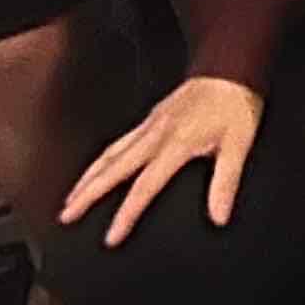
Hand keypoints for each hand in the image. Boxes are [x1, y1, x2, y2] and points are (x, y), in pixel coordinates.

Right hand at [61, 74, 265, 245]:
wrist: (230, 67)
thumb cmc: (235, 103)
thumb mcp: (238, 143)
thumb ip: (225, 181)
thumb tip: (219, 216)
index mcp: (175, 142)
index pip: (144, 186)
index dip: (126, 214)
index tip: (111, 237)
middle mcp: (156, 133)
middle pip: (112, 168)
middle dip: (86, 194)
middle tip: (66, 215)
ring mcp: (151, 124)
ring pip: (110, 152)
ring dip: (87, 176)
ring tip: (71, 198)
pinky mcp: (152, 117)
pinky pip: (119, 141)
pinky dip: (102, 158)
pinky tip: (97, 167)